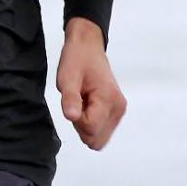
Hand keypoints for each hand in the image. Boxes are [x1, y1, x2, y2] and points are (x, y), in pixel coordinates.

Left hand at [56, 17, 126, 150]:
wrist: (87, 46)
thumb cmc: (77, 58)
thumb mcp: (67, 76)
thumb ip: (70, 98)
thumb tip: (71, 117)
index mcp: (109, 100)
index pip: (91, 129)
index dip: (76, 118)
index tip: (73, 99)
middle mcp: (118, 109)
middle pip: (96, 139)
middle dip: (81, 125)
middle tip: (76, 101)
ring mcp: (119, 111)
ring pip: (99, 138)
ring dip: (85, 124)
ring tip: (81, 100)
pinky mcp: (116, 111)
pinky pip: (101, 130)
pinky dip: (91, 121)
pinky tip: (86, 103)